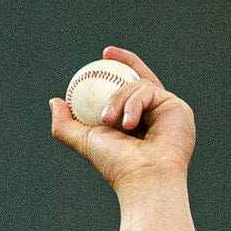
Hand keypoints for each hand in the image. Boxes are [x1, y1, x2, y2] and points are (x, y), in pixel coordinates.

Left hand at [49, 45, 195, 189]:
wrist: (143, 177)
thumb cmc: (115, 163)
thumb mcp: (84, 140)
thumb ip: (65, 124)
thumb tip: (54, 101)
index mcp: (135, 122)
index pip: (127, 90)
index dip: (115, 70)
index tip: (101, 58)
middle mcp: (154, 114)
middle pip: (140, 78)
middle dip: (125, 60)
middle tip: (105, 53)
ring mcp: (166, 109)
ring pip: (137, 85)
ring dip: (117, 99)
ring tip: (108, 121)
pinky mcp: (176, 106)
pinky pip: (148, 90)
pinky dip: (133, 104)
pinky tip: (129, 124)